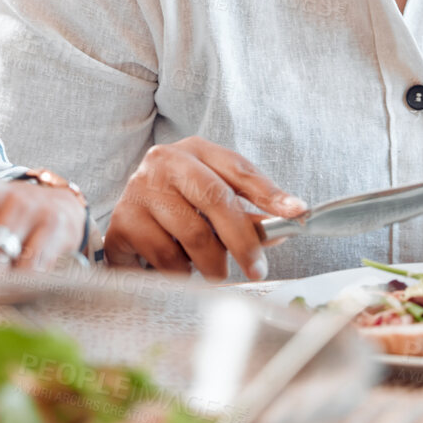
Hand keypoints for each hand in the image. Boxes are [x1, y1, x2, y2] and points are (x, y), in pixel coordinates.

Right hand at [103, 137, 305, 282]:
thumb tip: (283, 227)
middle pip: (215, 198)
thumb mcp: (213, 203)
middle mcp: (165, 161)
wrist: (127, 221)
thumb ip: (246, 214)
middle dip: (243, 240)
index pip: (238, 168)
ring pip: (192, 234)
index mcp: (195, 150)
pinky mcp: (124, 221)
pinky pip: (165, 256)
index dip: (270, 192)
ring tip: (216, 273)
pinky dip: (181, 272)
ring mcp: (140, 188)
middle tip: (257, 269)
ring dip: (212, 264)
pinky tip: (182, 270)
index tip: (298, 213)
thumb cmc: (179, 208)